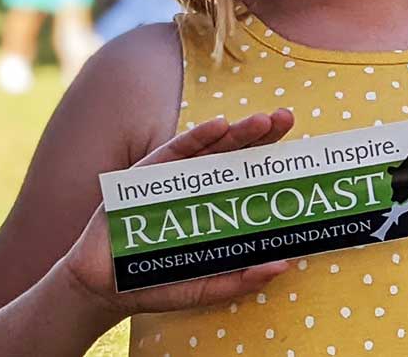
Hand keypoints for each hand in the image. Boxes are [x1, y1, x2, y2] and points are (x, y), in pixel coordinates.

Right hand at [54, 111, 297, 317]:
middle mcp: (198, 185)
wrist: (106, 289)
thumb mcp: (206, 286)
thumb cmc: (160, 285)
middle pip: (234, 154)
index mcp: (216, 205)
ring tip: (262, 121)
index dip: (271, 159)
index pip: (249, 175)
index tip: (301, 147)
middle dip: (260, 135)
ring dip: (235, 133)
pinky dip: (194, 138)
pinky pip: (172, 154)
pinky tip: (217, 126)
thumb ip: (240, 278)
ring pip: (209, 149)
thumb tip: (283, 265)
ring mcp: (172, 179)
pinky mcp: (144, 178)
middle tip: (285, 118)